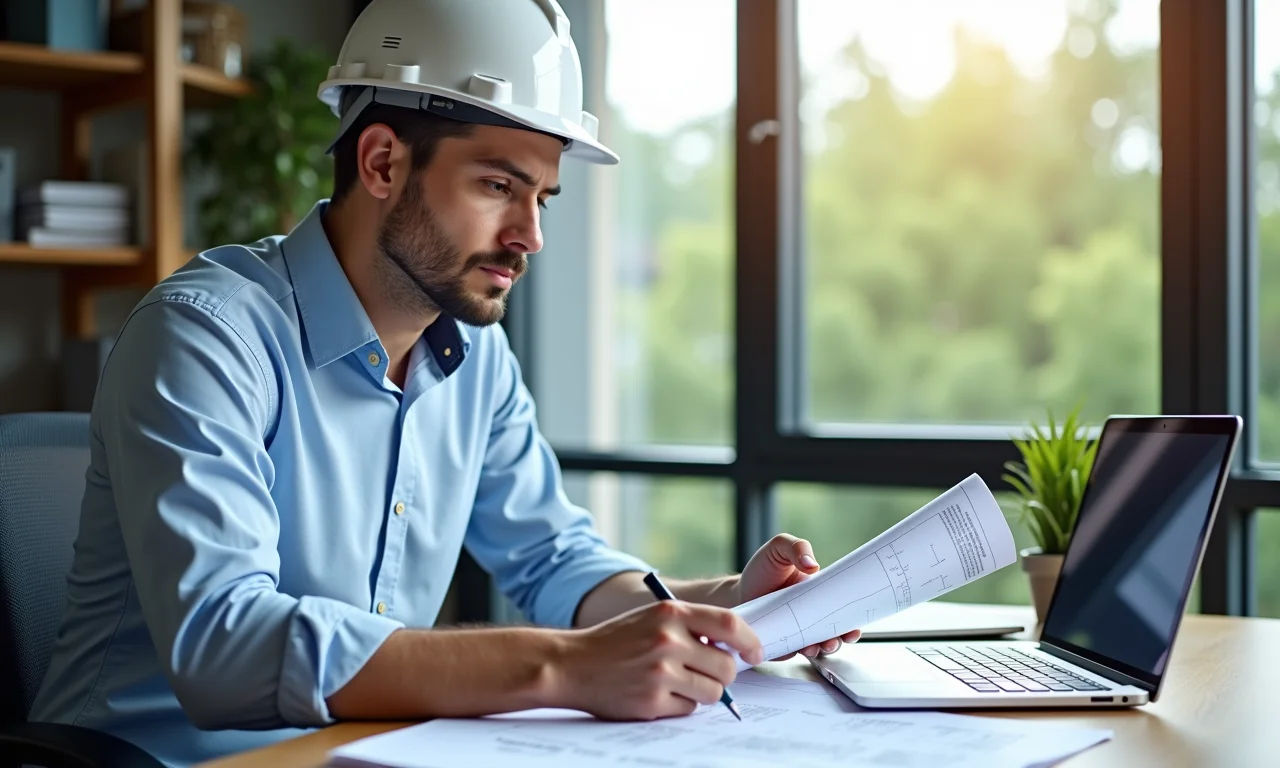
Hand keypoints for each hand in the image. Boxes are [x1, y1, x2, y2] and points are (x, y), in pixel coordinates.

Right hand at [555, 600, 763, 720]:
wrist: (571, 664)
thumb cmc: (615, 641)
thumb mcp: (651, 618)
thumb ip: (688, 626)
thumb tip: (732, 647)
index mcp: (670, 613)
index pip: (729, 623)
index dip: (749, 641)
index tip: (754, 652)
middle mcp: (668, 640)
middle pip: (725, 666)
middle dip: (723, 674)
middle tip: (708, 673)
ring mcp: (660, 673)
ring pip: (712, 692)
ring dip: (702, 692)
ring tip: (677, 682)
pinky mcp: (652, 702)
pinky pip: (689, 709)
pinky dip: (681, 705)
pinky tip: (658, 693)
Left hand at [737, 533, 861, 660]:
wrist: (737, 592)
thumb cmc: (761, 570)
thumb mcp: (779, 548)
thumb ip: (797, 547)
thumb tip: (812, 564)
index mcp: (819, 592)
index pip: (843, 605)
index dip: (853, 616)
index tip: (856, 622)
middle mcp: (813, 613)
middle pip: (837, 629)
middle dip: (843, 636)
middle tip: (842, 636)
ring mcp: (800, 630)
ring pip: (821, 644)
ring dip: (826, 647)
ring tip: (822, 645)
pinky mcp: (785, 643)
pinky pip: (798, 652)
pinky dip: (803, 653)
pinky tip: (803, 648)